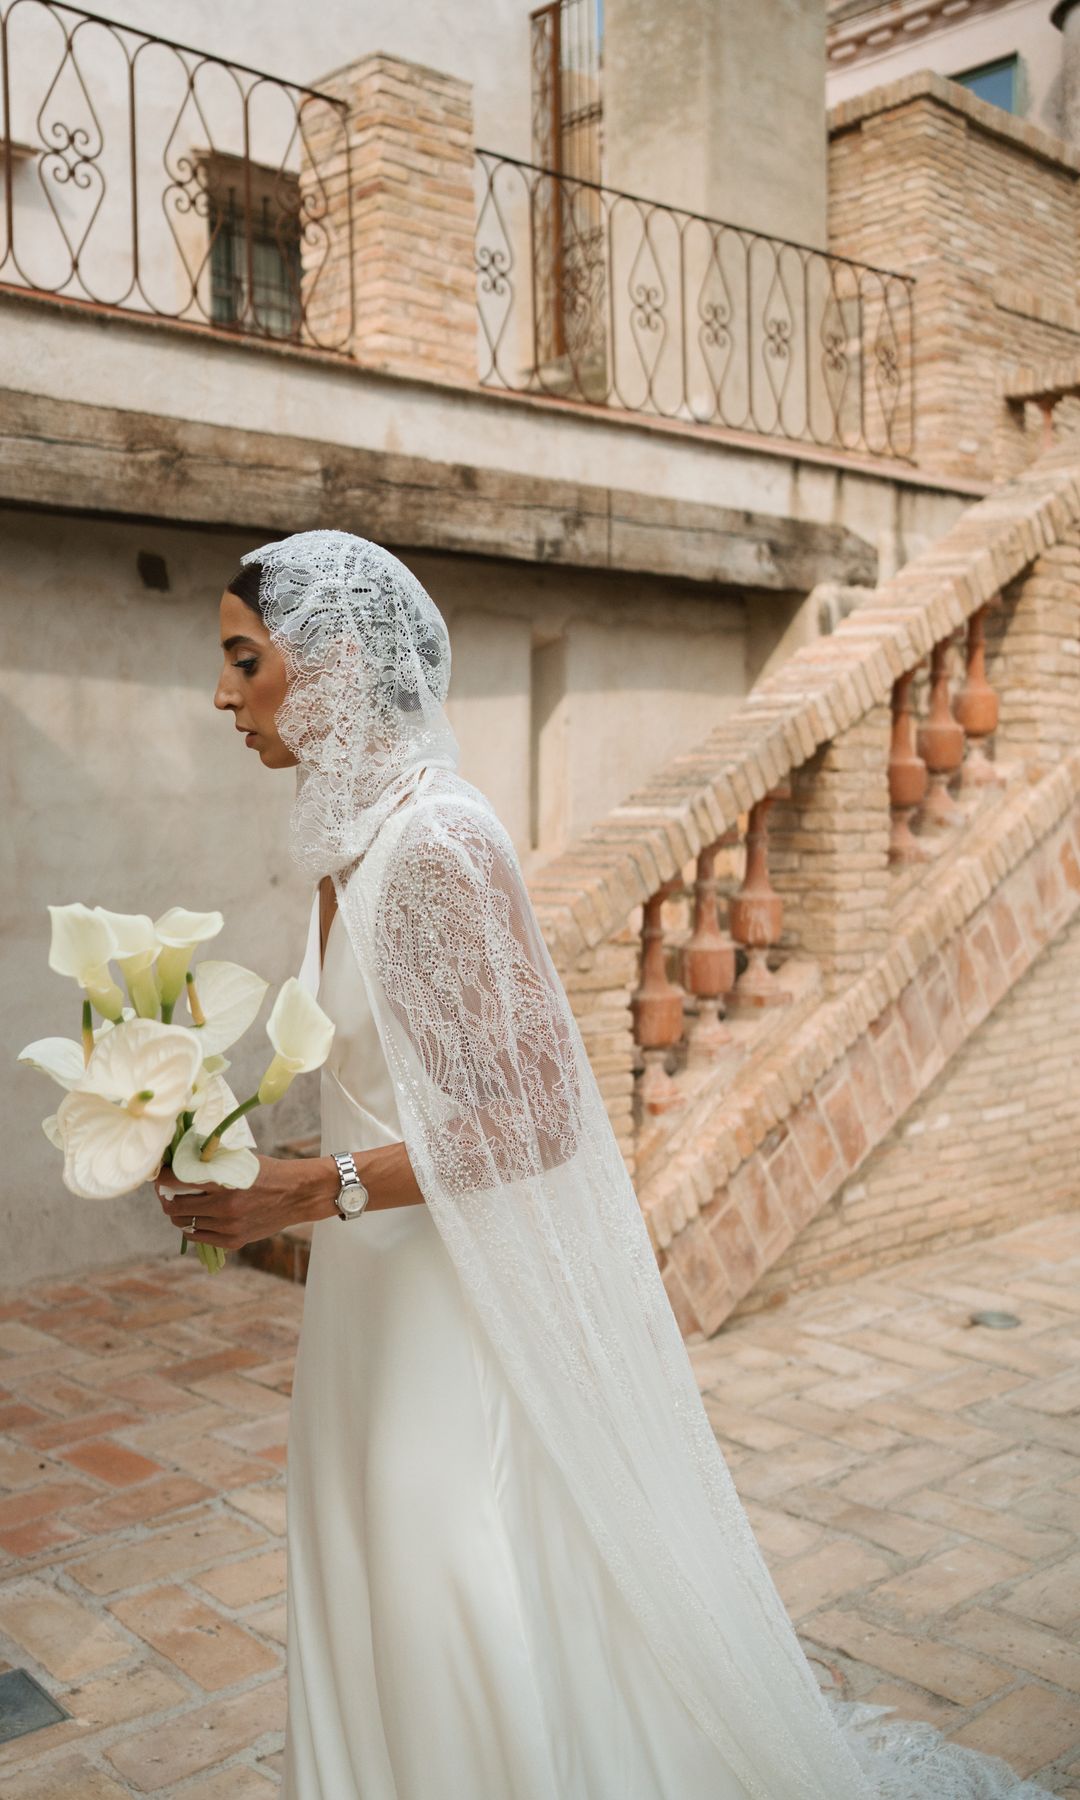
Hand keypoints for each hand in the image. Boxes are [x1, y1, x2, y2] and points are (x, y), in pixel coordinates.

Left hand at [155, 1154, 337, 1249]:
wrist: (297, 1194)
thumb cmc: (268, 1172)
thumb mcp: (240, 1161)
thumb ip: (212, 1163)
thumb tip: (180, 1160)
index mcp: (224, 1184)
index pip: (178, 1182)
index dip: (162, 1179)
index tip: (159, 1175)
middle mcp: (224, 1208)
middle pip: (175, 1208)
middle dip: (166, 1198)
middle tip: (167, 1192)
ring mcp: (228, 1228)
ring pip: (185, 1224)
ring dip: (179, 1214)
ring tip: (181, 1205)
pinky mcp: (233, 1241)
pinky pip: (199, 1237)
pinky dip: (192, 1228)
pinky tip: (195, 1218)